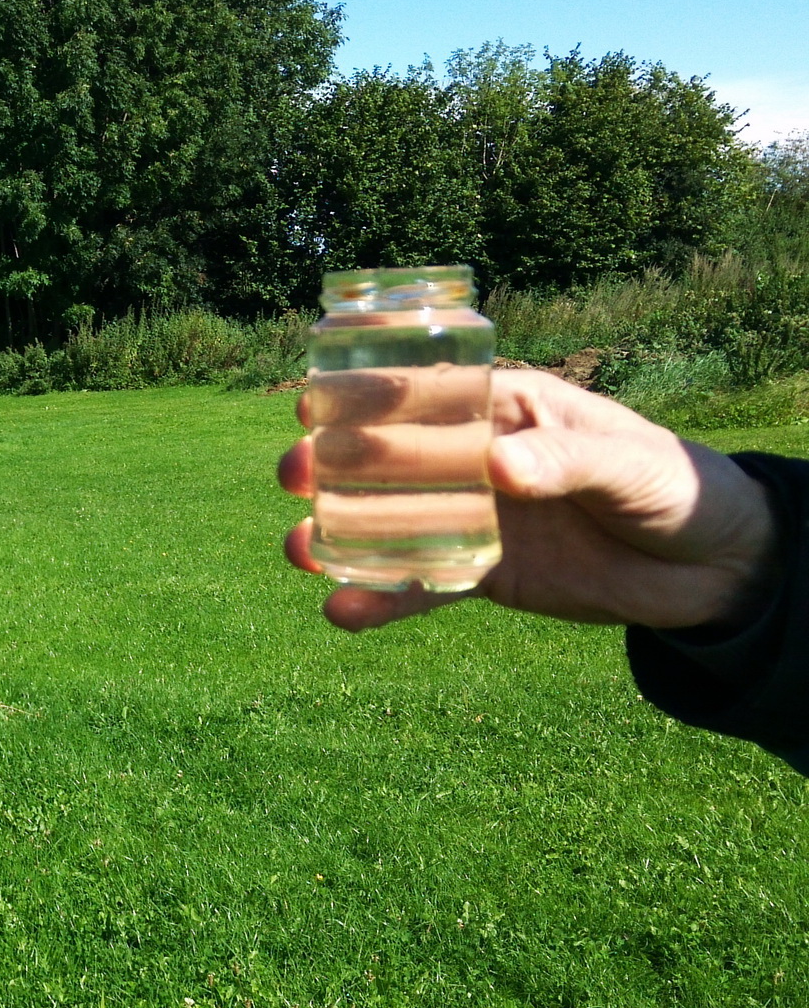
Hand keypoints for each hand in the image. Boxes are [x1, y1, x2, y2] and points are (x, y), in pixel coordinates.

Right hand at [279, 368, 780, 633]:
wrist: (713, 567)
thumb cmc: (674, 485)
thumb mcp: (627, 464)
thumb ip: (565, 461)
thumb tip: (498, 468)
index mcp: (505, 409)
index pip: (423, 394)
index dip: (362, 399)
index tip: (311, 407)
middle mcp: (475, 459)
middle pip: (386, 460)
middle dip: (332, 468)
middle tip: (293, 477)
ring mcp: (473, 518)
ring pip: (389, 524)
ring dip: (338, 535)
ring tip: (299, 552)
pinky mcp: (482, 574)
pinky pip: (421, 588)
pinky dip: (381, 601)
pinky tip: (341, 612)